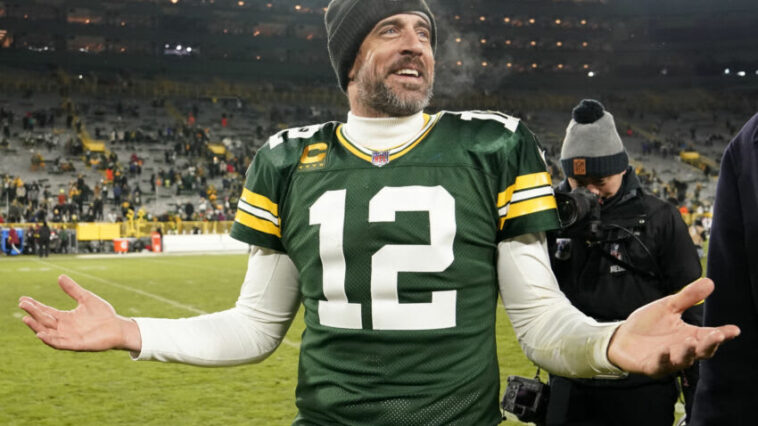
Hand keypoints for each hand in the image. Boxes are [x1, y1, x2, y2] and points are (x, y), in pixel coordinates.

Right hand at [18, 275, 140, 351]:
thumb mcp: (86, 298)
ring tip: (26, 319)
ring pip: (48, 333)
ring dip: (36, 327)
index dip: (35, 306)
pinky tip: (41, 334)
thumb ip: (73, 289)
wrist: (118, 327)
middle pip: (44, 321)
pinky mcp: (76, 344)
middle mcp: (64, 328)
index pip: (46, 312)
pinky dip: (50, 340)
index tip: (23, 299)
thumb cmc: (103, 314)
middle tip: (22, 304)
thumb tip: (60, 276)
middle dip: (33, 313)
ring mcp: (69, 337)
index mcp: (65, 318)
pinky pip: (60, 343)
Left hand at [608, 277, 739, 377]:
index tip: (734, 330)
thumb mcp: (668, 307)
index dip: (723, 334)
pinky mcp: (651, 366)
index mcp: (689, 336)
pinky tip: (664, 350)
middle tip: (717, 335)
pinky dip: (663, 358)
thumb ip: (688, 297)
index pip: (710, 336)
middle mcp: (682, 350)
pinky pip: (659, 365)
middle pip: (702, 351)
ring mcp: (668, 360)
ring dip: (688, 351)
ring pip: (683, 360)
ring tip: (691, 341)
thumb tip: (710, 282)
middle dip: (710, 344)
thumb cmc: (647, 325)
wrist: (621, 337)